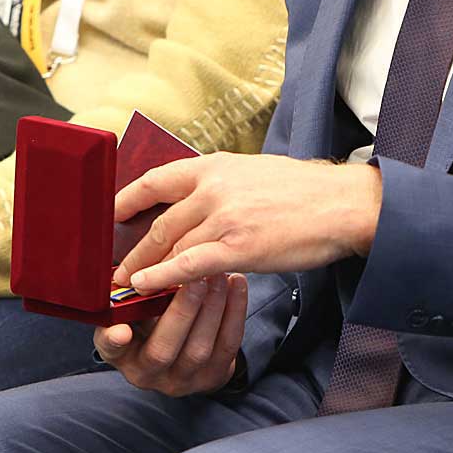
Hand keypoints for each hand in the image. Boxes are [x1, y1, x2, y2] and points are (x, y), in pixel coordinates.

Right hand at [94, 273, 246, 396]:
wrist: (183, 344)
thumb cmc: (152, 316)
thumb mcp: (133, 308)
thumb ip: (132, 294)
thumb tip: (139, 266)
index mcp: (121, 352)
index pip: (110, 349)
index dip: (113, 341)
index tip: (121, 330)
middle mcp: (147, 373)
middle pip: (162, 351)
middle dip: (181, 312)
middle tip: (194, 278)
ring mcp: (182, 380)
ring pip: (198, 349)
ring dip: (212, 308)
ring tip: (218, 276)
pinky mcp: (213, 377)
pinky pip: (227, 344)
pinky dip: (234, 312)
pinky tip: (237, 284)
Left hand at [113, 155, 382, 294]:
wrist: (342, 204)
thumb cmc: (303, 192)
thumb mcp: (253, 172)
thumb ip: (220, 184)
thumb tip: (197, 200)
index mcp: (215, 165)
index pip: (156, 179)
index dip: (126, 199)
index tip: (110, 216)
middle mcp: (212, 187)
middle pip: (158, 221)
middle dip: (132, 248)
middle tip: (111, 267)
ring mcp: (223, 217)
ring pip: (169, 245)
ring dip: (142, 268)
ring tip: (124, 286)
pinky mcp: (237, 247)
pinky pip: (188, 265)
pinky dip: (161, 277)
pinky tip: (144, 287)